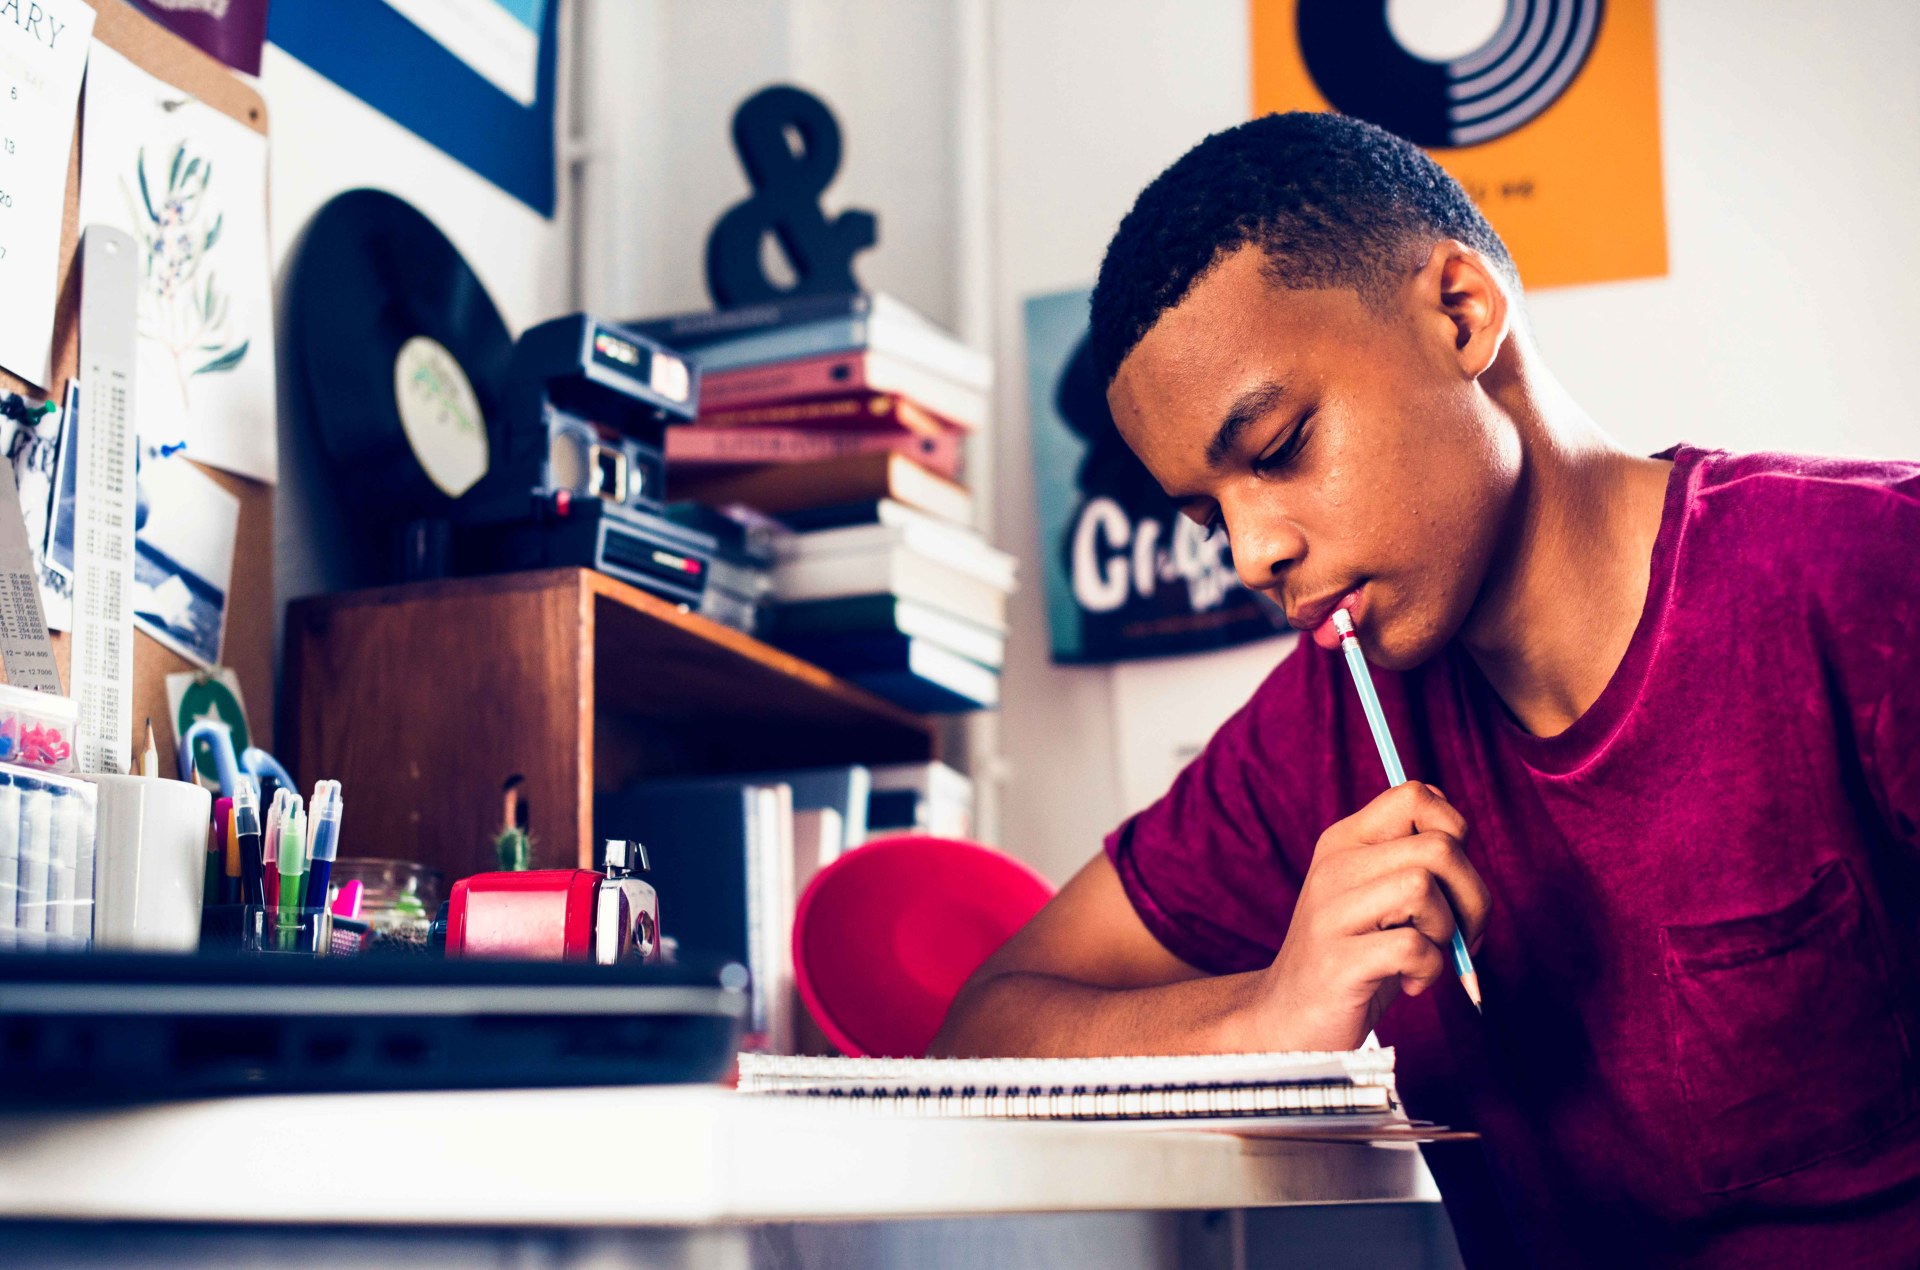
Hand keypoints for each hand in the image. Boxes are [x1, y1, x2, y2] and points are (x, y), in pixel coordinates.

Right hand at [1253, 782, 1489, 1050]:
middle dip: (1473, 897)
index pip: (1415, 794)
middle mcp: (1335, 866)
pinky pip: (1413, 947)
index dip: (1455, 831)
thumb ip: (1412, 862)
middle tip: (1461, 935)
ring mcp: (1331, 912)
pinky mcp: (1338, 961)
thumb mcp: (1379, 897)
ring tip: (1427, 956)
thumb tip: (1462, 842)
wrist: (1290, 1019)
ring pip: (1423, 886)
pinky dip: (1430, 971)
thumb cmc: (1354, 957)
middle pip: (1439, 846)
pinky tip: (1410, 983)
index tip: (1452, 879)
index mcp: (1346, 841)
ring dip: (1447, 932)